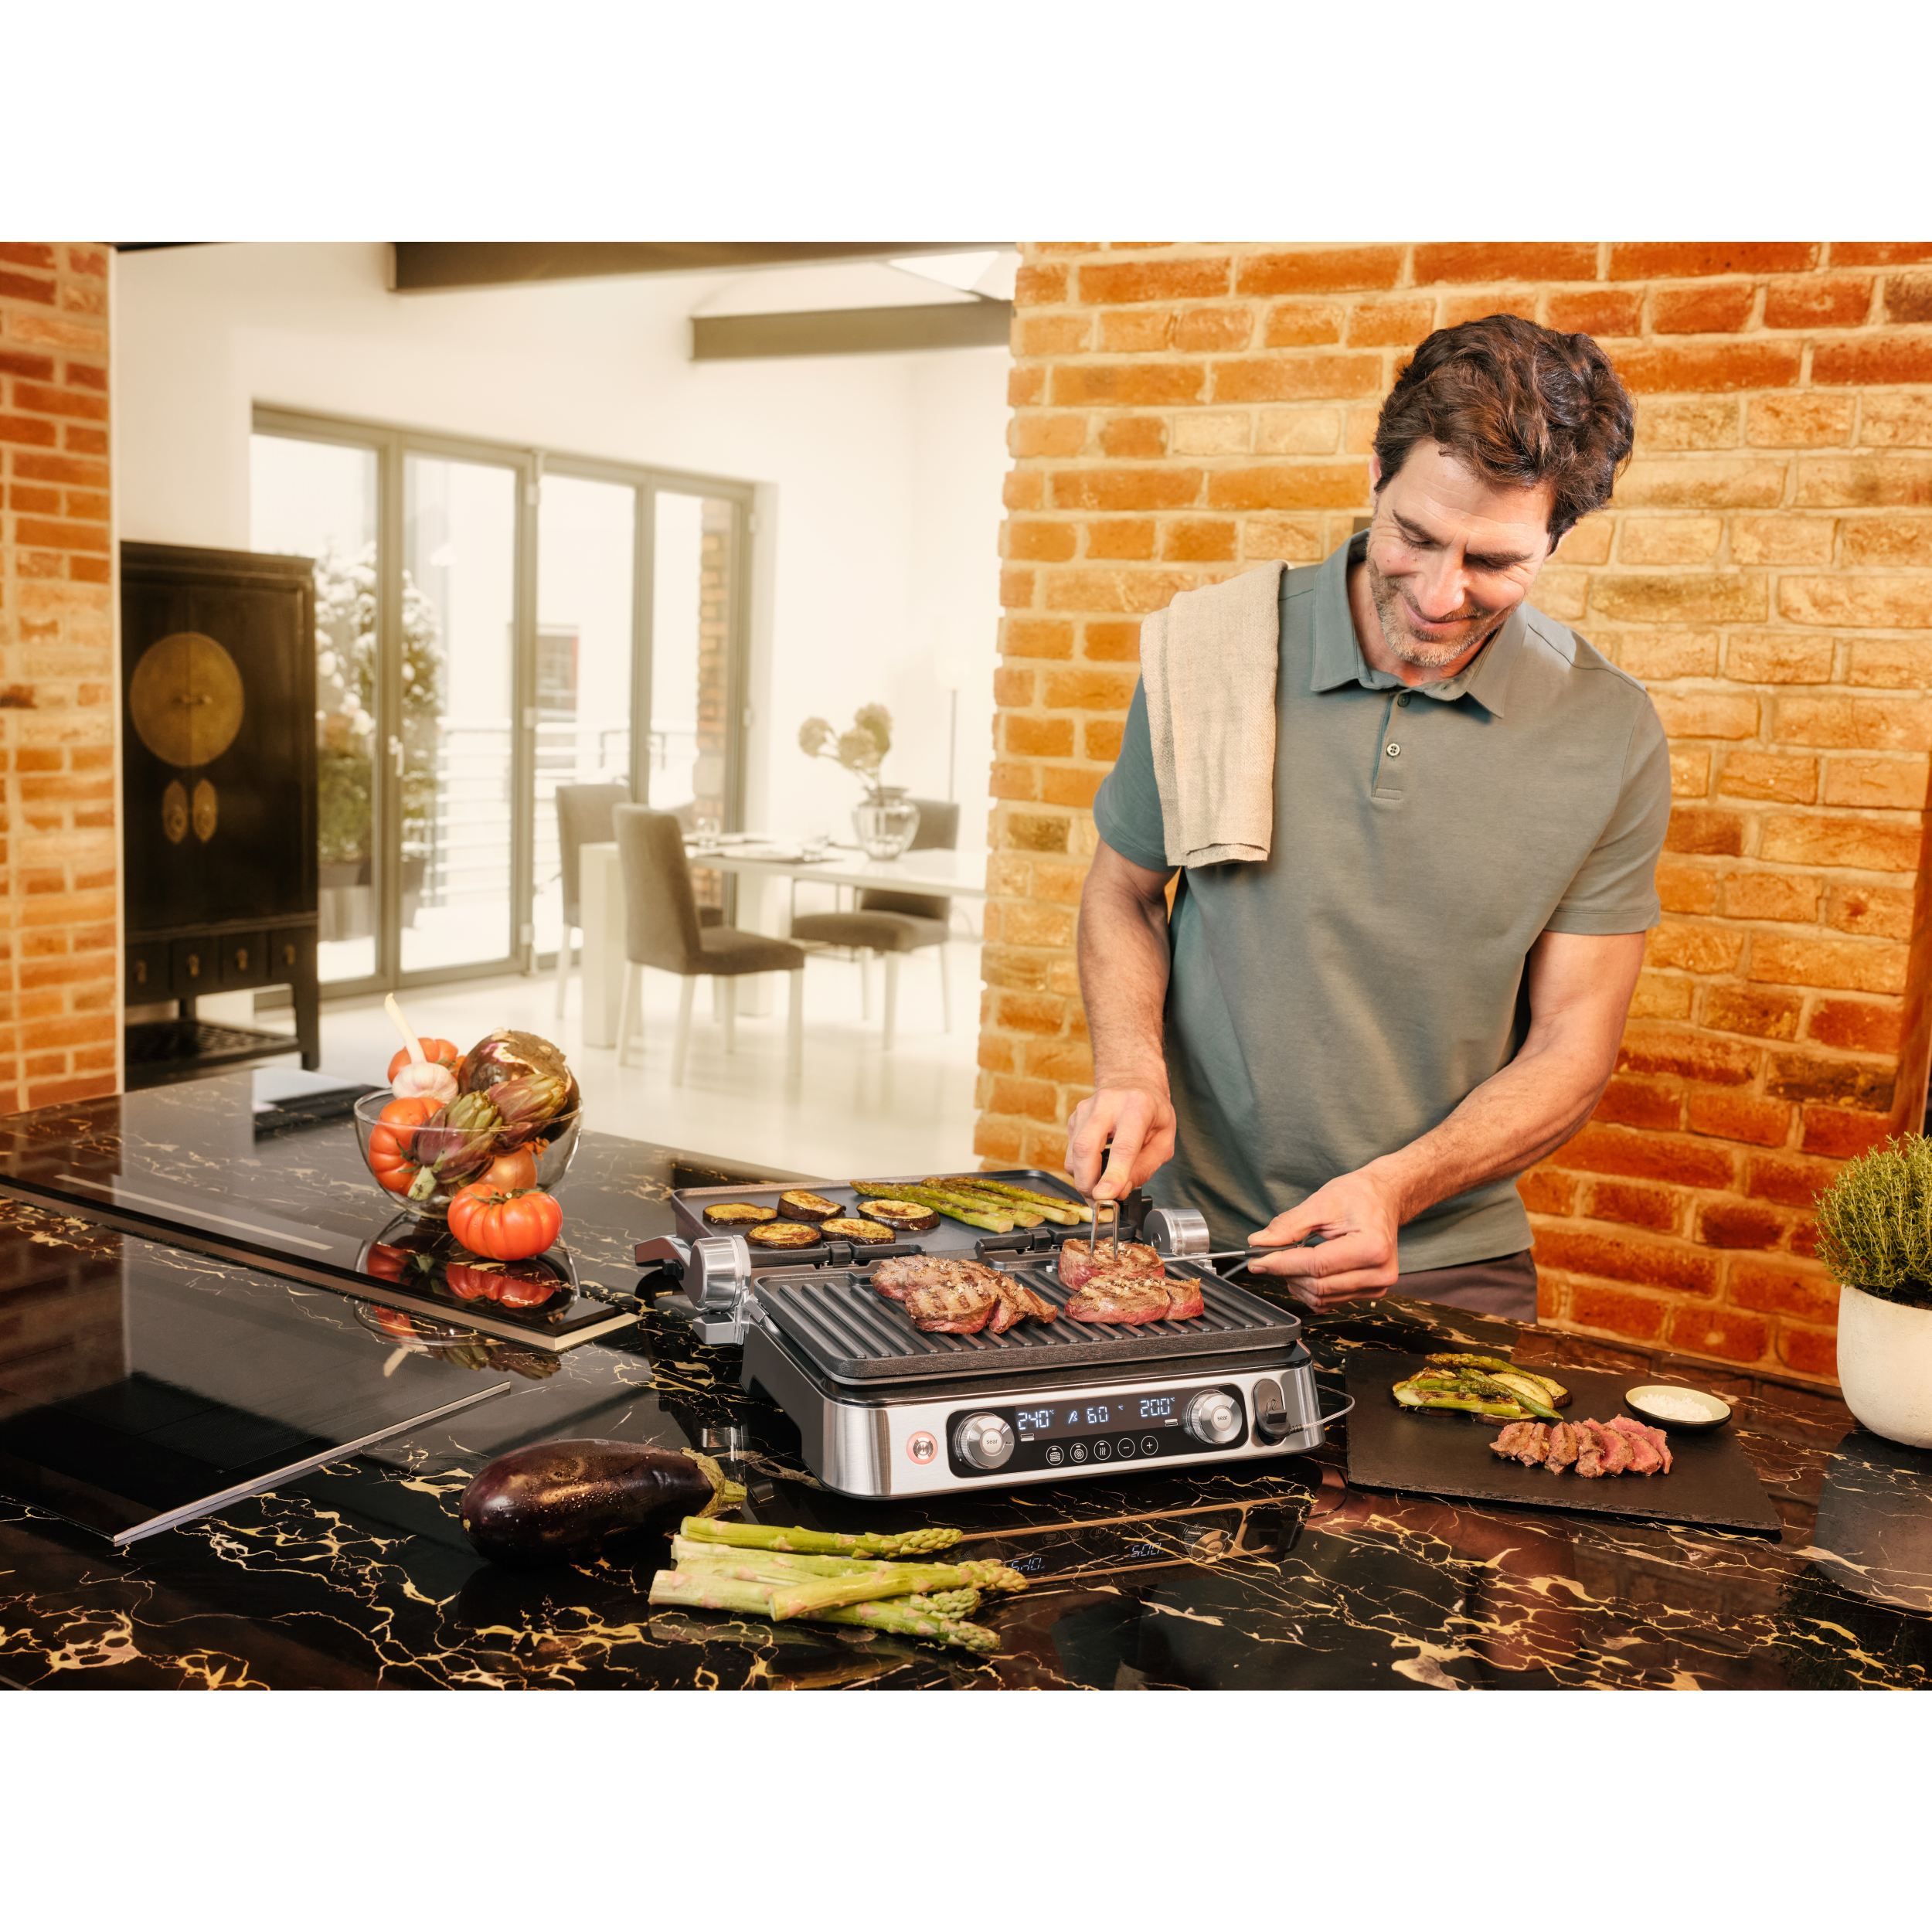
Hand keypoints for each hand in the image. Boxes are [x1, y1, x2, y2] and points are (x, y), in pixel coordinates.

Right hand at [1065, 1079, 1176, 1200]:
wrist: (1132, 1081)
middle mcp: (1107, 1103)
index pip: (1123, 1145)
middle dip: (1088, 1181)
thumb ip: (1144, 1167)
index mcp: (1137, 1106)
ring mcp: (1086, 1109)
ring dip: (1083, 1178)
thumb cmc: (1151, 1111)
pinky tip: (1095, 1169)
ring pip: (1074, 1153)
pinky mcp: (1074, 1118)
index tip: (1106, 1196)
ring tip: (1100, 1188)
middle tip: (1099, 1202)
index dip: (1113, 1174)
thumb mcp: (1164, 1140)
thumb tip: (1120, 1191)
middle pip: (1086, 1147)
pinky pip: (1071, 1151)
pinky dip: (1080, 1168)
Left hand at [1246, 1166, 1402, 1310]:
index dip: (1281, 1264)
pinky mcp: (1370, 1292)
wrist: (1383, 1199)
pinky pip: (1330, 1302)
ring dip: (1296, 1282)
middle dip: (1286, 1272)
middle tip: (1267, 1256)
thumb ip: (1288, 1226)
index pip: (1316, 1265)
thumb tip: (1259, 1243)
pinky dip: (1309, 1290)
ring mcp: (1377, 1286)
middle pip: (1318, 1286)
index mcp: (1371, 1247)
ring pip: (1321, 1299)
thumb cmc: (1358, 1196)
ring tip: (1290, 1259)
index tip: (1256, 1260)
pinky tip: (1304, 1271)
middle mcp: (1379, 1273)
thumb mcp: (1320, 1203)